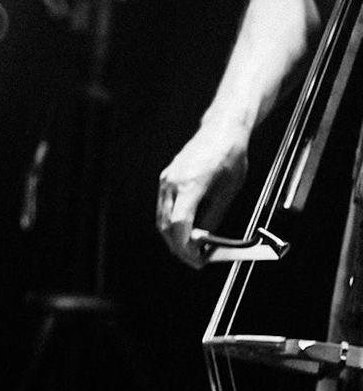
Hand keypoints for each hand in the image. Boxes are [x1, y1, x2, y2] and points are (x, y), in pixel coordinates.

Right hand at [156, 117, 251, 268]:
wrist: (221, 131)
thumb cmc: (229, 155)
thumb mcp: (229, 191)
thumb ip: (214, 216)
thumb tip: (206, 239)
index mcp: (190, 185)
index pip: (179, 224)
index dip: (185, 247)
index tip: (195, 259)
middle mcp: (172, 182)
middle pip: (165, 225)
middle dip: (177, 246)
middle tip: (193, 259)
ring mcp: (166, 180)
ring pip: (161, 217)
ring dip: (173, 235)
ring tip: (191, 247)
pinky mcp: (166, 178)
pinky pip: (164, 206)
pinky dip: (171, 222)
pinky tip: (185, 228)